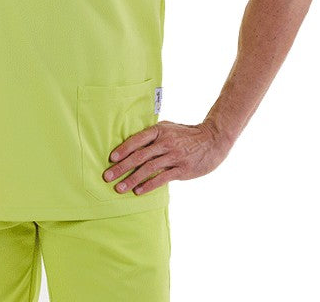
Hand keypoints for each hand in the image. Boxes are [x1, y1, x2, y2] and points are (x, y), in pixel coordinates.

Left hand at [102, 119, 231, 195]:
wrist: (212, 140)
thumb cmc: (187, 134)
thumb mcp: (169, 128)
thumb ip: (153, 136)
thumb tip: (133, 144)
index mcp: (159, 130)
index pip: (137, 140)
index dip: (123, 149)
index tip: (111, 159)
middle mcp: (165, 143)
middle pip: (139, 156)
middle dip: (121, 167)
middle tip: (107, 176)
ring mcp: (174, 156)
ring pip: (148, 169)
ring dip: (131, 179)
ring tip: (119, 188)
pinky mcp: (182, 169)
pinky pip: (162, 178)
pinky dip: (149, 185)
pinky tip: (138, 191)